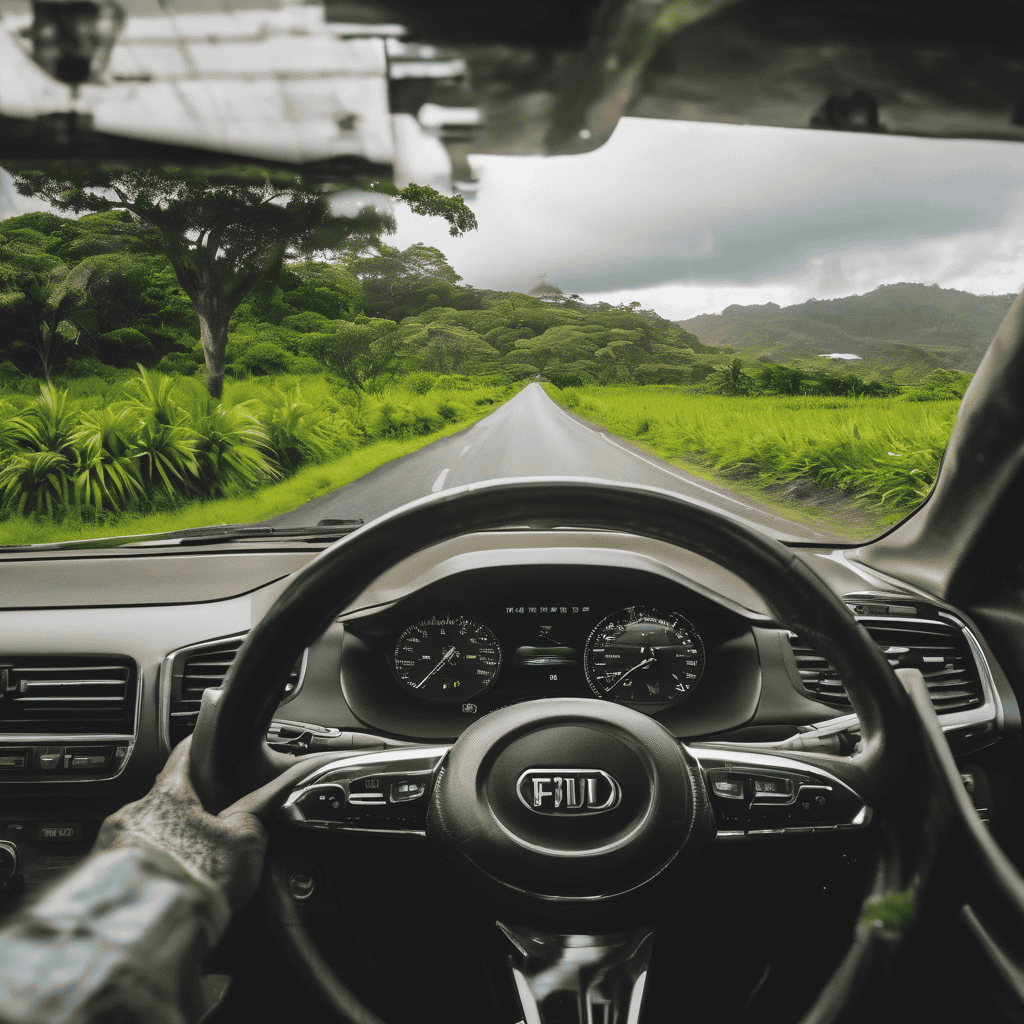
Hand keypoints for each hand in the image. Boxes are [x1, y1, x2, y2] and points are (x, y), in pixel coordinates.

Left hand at [94, 735, 266, 912]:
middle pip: (164, 803)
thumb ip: (259, 810)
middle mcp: (132, 814)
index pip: (183, 754)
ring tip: (189, 872)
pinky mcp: (97, 881)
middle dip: (185, 817)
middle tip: (208, 835)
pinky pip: (127, 867)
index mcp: (167, 795)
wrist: (148, 932)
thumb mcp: (245, 841)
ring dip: (163, 848)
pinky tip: (167, 892)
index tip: (205, 745)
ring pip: (144, 836)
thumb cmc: (195, 881)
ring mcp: (109, 848)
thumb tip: (280, 788)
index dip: (199, 748)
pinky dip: (146, 874)